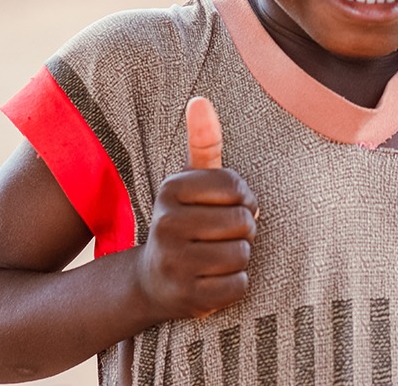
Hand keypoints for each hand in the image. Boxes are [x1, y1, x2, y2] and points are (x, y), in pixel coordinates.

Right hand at [137, 97, 257, 320]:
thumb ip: (203, 143)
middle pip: (244, 223)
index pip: (238, 188)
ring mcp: (173, 263)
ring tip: (217, 256)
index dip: (244, 198)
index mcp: (170, 189)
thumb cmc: (186, 221)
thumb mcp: (192, 183)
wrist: (153, 280)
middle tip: (223, 235)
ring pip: (243, 255)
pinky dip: (234, 285)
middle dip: (244, 230)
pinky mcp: (185, 298)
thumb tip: (200, 99)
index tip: (228, 206)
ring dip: (240, 258)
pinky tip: (213, 280)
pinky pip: (238, 286)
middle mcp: (165, 224)